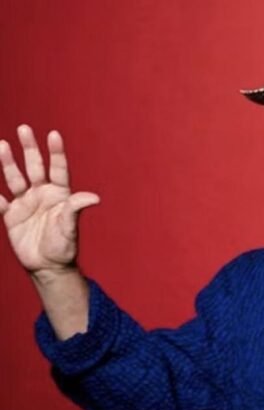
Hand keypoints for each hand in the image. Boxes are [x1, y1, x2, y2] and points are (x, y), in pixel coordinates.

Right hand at [0, 125, 99, 277]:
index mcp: (60, 194)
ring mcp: (25, 203)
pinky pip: (0, 202)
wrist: (48, 266)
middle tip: (24, 128)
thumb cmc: (64, 246)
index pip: (58, 169)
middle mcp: (42, 194)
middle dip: (29, 148)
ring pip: (14, 178)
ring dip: (8, 162)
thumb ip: (76, 209)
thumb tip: (95, 198)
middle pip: (35, 166)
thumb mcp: (70, 227)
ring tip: (1, 145)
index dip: (56, 152)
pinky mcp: (10, 215)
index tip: (54, 134)